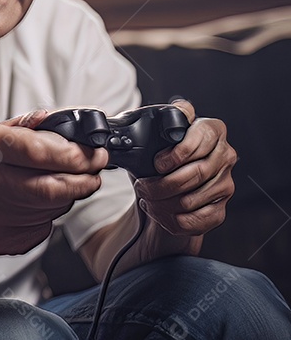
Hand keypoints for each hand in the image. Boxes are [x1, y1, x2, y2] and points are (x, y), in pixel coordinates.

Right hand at [0, 110, 108, 254]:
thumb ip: (30, 126)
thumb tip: (66, 120)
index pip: (44, 154)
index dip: (78, 157)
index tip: (96, 156)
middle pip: (54, 189)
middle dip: (83, 181)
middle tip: (92, 173)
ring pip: (53, 210)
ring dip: (64, 198)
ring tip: (46, 185)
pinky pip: (42, 229)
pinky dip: (46, 217)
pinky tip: (28, 205)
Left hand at [133, 100, 235, 234]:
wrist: (164, 185)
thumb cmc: (157, 158)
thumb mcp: (150, 137)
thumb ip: (148, 124)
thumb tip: (119, 131)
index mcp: (212, 130)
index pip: (203, 136)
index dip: (178, 152)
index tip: (157, 163)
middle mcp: (225, 156)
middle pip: (197, 173)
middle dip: (161, 184)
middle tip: (142, 187)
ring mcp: (225, 184)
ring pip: (191, 200)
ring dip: (161, 203)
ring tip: (147, 198)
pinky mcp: (219, 210)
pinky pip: (194, 220)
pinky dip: (169, 219)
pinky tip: (158, 211)